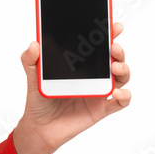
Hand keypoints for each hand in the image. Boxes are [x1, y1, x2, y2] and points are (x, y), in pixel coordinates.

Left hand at [12, 22, 130, 153]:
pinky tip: (118, 92)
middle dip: (118, 50)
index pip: (97, 45)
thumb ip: (30, 60)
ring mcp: (98, 91)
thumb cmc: (39, 100)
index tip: (114, 26)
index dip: (108, 34)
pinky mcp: (101, 109)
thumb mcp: (32, 77)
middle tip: (113, 47)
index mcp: (79, 63)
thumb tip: (34, 44)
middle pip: (113, 59)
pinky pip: (120, 102)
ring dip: (124, 69)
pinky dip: (125, 96)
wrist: (39, 127)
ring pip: (121, 77)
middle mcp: (93, 75)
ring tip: (116, 67)